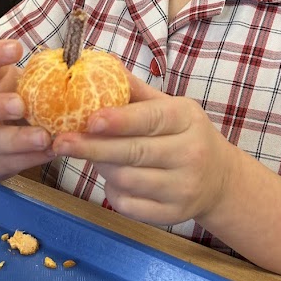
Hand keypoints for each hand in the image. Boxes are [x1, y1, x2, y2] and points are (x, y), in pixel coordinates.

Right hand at [0, 39, 53, 180]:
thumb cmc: (16, 97)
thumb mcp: (24, 81)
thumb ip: (43, 73)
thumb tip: (78, 60)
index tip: (17, 48)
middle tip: (20, 106)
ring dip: (16, 141)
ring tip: (44, 138)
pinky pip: (3, 164)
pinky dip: (27, 160)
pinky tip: (48, 153)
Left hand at [51, 72, 234, 226]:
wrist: (220, 179)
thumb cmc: (184, 135)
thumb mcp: (169, 106)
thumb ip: (134, 90)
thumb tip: (98, 64)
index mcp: (186, 119)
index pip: (150, 119)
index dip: (119, 121)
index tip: (89, 119)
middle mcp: (190, 153)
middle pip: (134, 152)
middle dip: (93, 147)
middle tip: (61, 142)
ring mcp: (183, 188)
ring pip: (127, 180)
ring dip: (101, 168)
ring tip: (91, 156)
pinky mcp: (173, 215)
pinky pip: (129, 205)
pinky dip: (112, 192)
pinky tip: (112, 179)